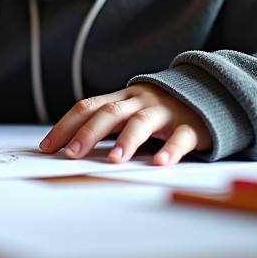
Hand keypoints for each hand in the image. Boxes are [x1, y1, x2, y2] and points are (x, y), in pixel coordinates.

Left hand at [39, 83, 211, 164]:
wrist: (209, 94)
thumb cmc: (158, 111)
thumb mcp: (130, 112)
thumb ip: (106, 125)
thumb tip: (69, 148)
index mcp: (121, 98)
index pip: (87, 107)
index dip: (65, 126)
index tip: (47, 147)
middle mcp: (140, 101)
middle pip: (110, 112)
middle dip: (88, 134)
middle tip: (71, 155)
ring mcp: (165, 111)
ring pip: (142, 122)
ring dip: (127, 140)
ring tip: (115, 160)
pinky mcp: (191, 125)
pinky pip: (180, 137)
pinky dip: (170, 150)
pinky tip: (160, 163)